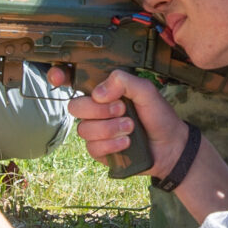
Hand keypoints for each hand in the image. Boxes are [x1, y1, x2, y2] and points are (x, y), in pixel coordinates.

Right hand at [63, 68, 185, 171]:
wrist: (170, 146)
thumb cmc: (158, 116)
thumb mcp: (147, 91)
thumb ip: (125, 82)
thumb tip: (98, 92)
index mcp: (104, 91)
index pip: (74, 81)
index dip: (60, 77)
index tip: (57, 77)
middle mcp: (96, 110)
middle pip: (75, 106)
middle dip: (99, 110)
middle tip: (122, 110)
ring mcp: (96, 130)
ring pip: (84, 129)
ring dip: (110, 129)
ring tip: (131, 128)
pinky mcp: (99, 151)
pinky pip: (92, 147)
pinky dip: (112, 145)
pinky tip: (127, 143)